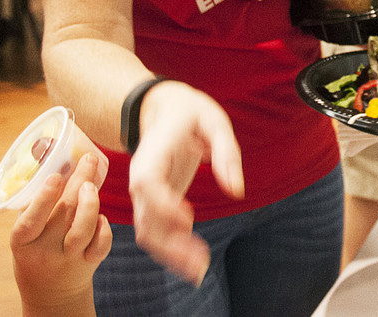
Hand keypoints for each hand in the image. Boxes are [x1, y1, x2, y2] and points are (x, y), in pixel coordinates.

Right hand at [11, 150, 112, 316]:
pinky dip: (103, 229)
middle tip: (89, 160)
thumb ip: (36, 205)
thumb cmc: (36, 249)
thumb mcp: (26, 232)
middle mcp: (44, 251)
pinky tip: (102, 217)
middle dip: (78, 182)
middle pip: (63, 215)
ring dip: (90, 204)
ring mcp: (67, 258)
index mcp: (22, 241)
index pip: (30, 222)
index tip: (55, 176)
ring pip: (82, 231)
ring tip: (92, 185)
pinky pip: (99, 246)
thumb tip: (53, 159)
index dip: (43, 199)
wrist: (48, 292)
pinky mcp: (87, 264)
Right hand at [126, 82, 243, 284]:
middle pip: (145, 219)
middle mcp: (141, 180)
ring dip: (171, 254)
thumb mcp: (213, 119)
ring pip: (148, 232)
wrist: (160, 108)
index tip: (187, 220)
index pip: (148, 186)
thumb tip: (236, 191)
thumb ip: (226, 152)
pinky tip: (193, 259)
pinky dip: (171, 249)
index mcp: (151, 156)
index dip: (163, 205)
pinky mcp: (155, 202)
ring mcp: (146, 195)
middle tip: (201, 262)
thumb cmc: (189, 112)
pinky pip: (156, 231)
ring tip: (201, 268)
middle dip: (170, 245)